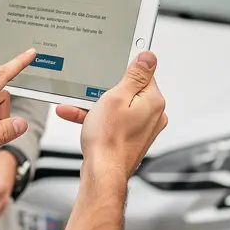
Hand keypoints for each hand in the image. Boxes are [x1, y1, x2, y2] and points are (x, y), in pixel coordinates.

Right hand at [56, 51, 166, 181]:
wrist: (102, 172)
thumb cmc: (108, 140)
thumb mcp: (116, 97)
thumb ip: (135, 75)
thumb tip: (149, 57)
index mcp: (154, 101)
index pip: (143, 74)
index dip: (123, 70)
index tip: (111, 70)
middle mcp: (153, 115)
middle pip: (128, 91)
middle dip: (104, 90)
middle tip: (89, 92)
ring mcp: (142, 128)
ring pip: (118, 107)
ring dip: (96, 105)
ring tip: (76, 105)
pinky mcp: (130, 138)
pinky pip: (114, 121)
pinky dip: (98, 119)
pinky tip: (79, 117)